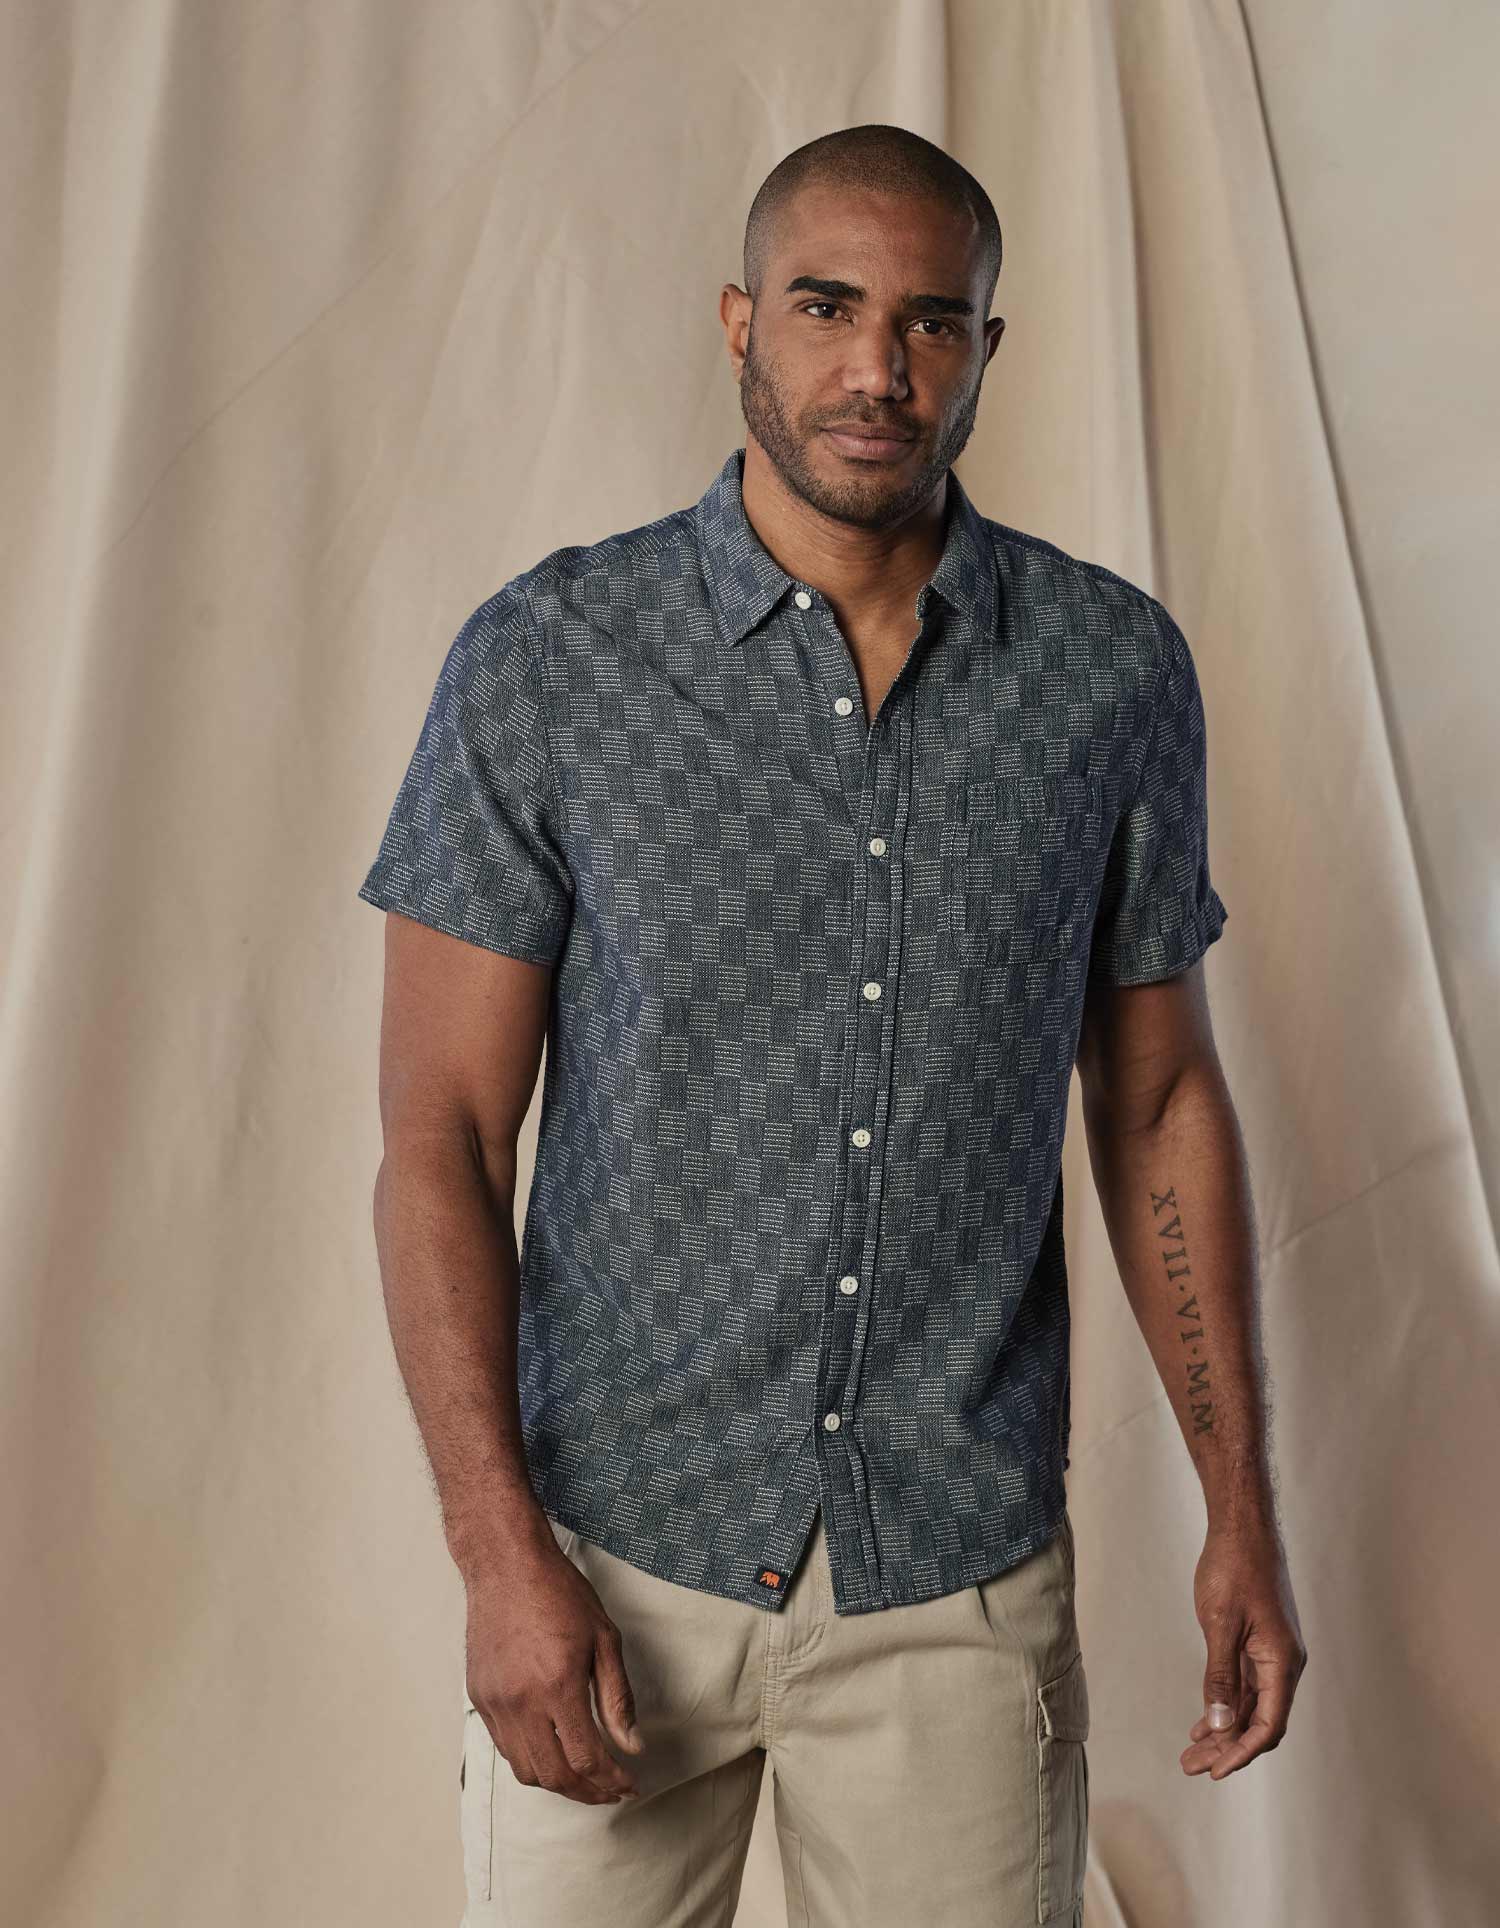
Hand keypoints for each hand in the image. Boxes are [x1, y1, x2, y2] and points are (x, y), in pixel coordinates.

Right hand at [465, 1533, 645, 1805]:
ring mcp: (495, 1703)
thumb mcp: (604, 1638)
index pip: (586, 1758)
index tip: (629, 1784)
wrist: (505, 1565)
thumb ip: (617, 1698)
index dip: (611, 1780)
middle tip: (611, 1790)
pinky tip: (552, 1750)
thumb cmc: (559, 1593)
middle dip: (588, 1792)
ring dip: (558, 1783)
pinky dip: (531, 1760)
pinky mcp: (479, 1698)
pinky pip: (504, 1747)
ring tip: (584, 1776)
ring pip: (525, 1770)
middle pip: (555, 1776)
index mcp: (558, 1686)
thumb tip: (632, 1746)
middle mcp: (522, 1702)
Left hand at [1181, 1512, 1306, 1779]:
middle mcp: (1282, 1663)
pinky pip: (1245, 1686)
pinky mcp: (1258, 1643)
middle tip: (1191, 1767)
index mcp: (1282, 1662)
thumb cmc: (1233, 1569)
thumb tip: (1222, 1725)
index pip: (1268, 1724)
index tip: (1216, 1771)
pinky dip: (1226, 1705)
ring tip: (1192, 1753)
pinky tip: (1205, 1722)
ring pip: (1250, 1706)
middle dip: (1227, 1748)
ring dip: (1224, 1730)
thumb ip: (1221, 1676)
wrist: (1242, 1528)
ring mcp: (1271, 1654)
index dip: (1242, 1752)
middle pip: (1259, 1721)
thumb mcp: (1220, 1624)